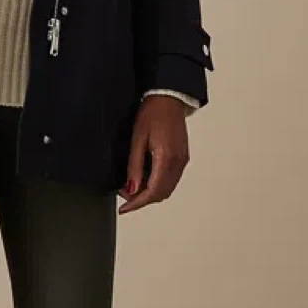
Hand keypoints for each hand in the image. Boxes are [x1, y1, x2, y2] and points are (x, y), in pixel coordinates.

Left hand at [119, 96, 189, 213]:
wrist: (169, 98)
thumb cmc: (153, 113)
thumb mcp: (137, 139)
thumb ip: (134, 166)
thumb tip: (131, 188)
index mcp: (166, 159)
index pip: (152, 192)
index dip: (137, 204)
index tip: (124, 208)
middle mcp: (178, 163)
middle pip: (161, 194)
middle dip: (142, 199)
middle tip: (124, 195)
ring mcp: (182, 161)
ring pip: (167, 189)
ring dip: (150, 193)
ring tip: (131, 187)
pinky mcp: (182, 158)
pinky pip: (171, 180)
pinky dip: (158, 185)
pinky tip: (144, 179)